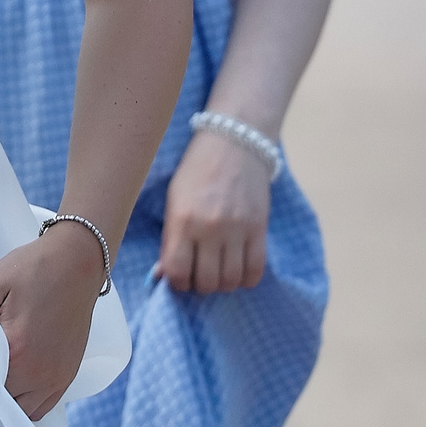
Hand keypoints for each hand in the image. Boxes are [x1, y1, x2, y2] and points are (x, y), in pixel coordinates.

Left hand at [0, 222, 104, 421]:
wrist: (77, 262)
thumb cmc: (32, 269)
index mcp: (16, 351)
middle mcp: (38, 374)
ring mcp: (56, 379)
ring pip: (19, 412)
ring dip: (4, 402)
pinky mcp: (67, 376)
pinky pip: (40, 409)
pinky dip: (24, 403)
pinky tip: (14, 384)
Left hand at [157, 129, 270, 292]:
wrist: (234, 142)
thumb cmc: (196, 170)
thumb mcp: (174, 199)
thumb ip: (170, 238)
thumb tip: (165, 275)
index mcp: (182, 219)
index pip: (177, 271)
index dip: (177, 283)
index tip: (179, 277)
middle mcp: (210, 228)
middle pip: (207, 282)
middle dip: (201, 285)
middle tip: (200, 273)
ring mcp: (237, 230)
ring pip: (231, 281)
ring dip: (223, 284)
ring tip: (219, 270)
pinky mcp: (260, 229)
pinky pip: (256, 271)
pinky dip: (246, 279)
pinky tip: (238, 268)